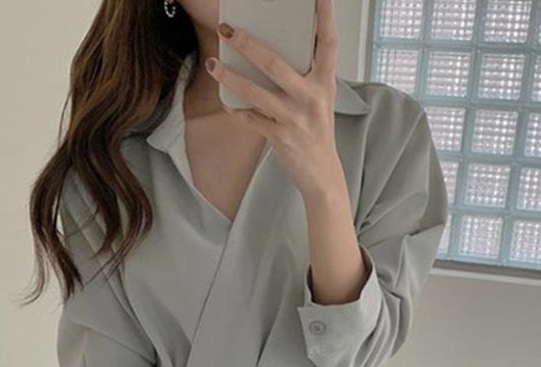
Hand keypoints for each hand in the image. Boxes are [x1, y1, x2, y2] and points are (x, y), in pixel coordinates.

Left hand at [208, 0, 345, 199]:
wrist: (322, 174)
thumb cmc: (316, 130)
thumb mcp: (318, 99)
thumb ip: (304, 76)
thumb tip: (268, 52)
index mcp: (325, 83)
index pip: (328, 45)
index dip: (325, 18)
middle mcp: (312, 99)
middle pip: (276, 65)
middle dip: (248, 45)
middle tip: (228, 29)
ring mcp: (295, 119)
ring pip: (256, 93)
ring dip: (230, 78)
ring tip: (212, 64)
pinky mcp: (281, 138)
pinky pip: (252, 119)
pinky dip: (237, 110)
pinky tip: (227, 102)